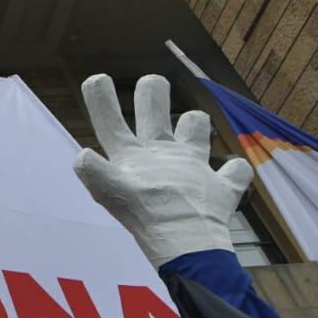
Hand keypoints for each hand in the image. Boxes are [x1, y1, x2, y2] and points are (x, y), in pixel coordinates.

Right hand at [73, 74, 253, 266]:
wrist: (184, 238)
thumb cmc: (143, 215)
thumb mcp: (108, 193)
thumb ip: (93, 171)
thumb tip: (82, 155)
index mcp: (134, 154)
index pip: (110, 120)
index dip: (101, 97)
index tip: (97, 79)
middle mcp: (165, 150)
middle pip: (155, 106)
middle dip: (151, 90)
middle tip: (151, 82)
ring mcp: (196, 164)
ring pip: (197, 125)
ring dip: (193, 125)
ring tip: (189, 130)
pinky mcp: (223, 186)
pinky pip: (235, 171)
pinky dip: (232, 172)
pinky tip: (228, 175)